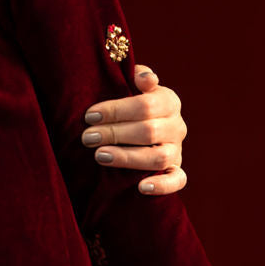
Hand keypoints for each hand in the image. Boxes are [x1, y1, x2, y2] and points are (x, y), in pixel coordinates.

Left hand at [82, 64, 187, 194]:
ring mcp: (177, 150)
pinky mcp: (176, 171)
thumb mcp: (132, 87)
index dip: (116, 110)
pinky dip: (161, 185)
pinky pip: (177, 180)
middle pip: (148, 131)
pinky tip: (140, 187)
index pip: (145, 105)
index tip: (90, 116)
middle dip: (114, 134)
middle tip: (88, 138)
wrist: (143, 129)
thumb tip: (143, 78)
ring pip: (159, 158)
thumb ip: (136, 77)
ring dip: (127, 158)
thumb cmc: (129, 106)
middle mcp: (177, 126)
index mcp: (169, 101)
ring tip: (100, 156)